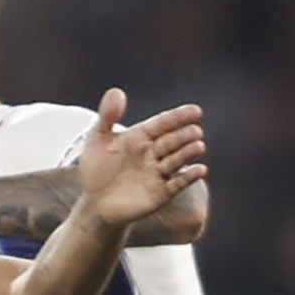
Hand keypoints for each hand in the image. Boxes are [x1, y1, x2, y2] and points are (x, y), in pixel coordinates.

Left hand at [75, 90, 206, 227]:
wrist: (95, 203)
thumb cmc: (97, 169)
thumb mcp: (97, 140)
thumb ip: (107, 117)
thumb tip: (116, 91)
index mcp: (142, 136)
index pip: (163, 123)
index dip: (179, 116)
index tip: (196, 110)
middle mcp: (154, 153)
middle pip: (172, 141)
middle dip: (183, 135)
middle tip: (194, 131)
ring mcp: (159, 173)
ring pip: (177, 160)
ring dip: (188, 153)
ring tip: (198, 145)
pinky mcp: (161, 193)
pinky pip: (178, 183)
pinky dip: (189, 177)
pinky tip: (200, 170)